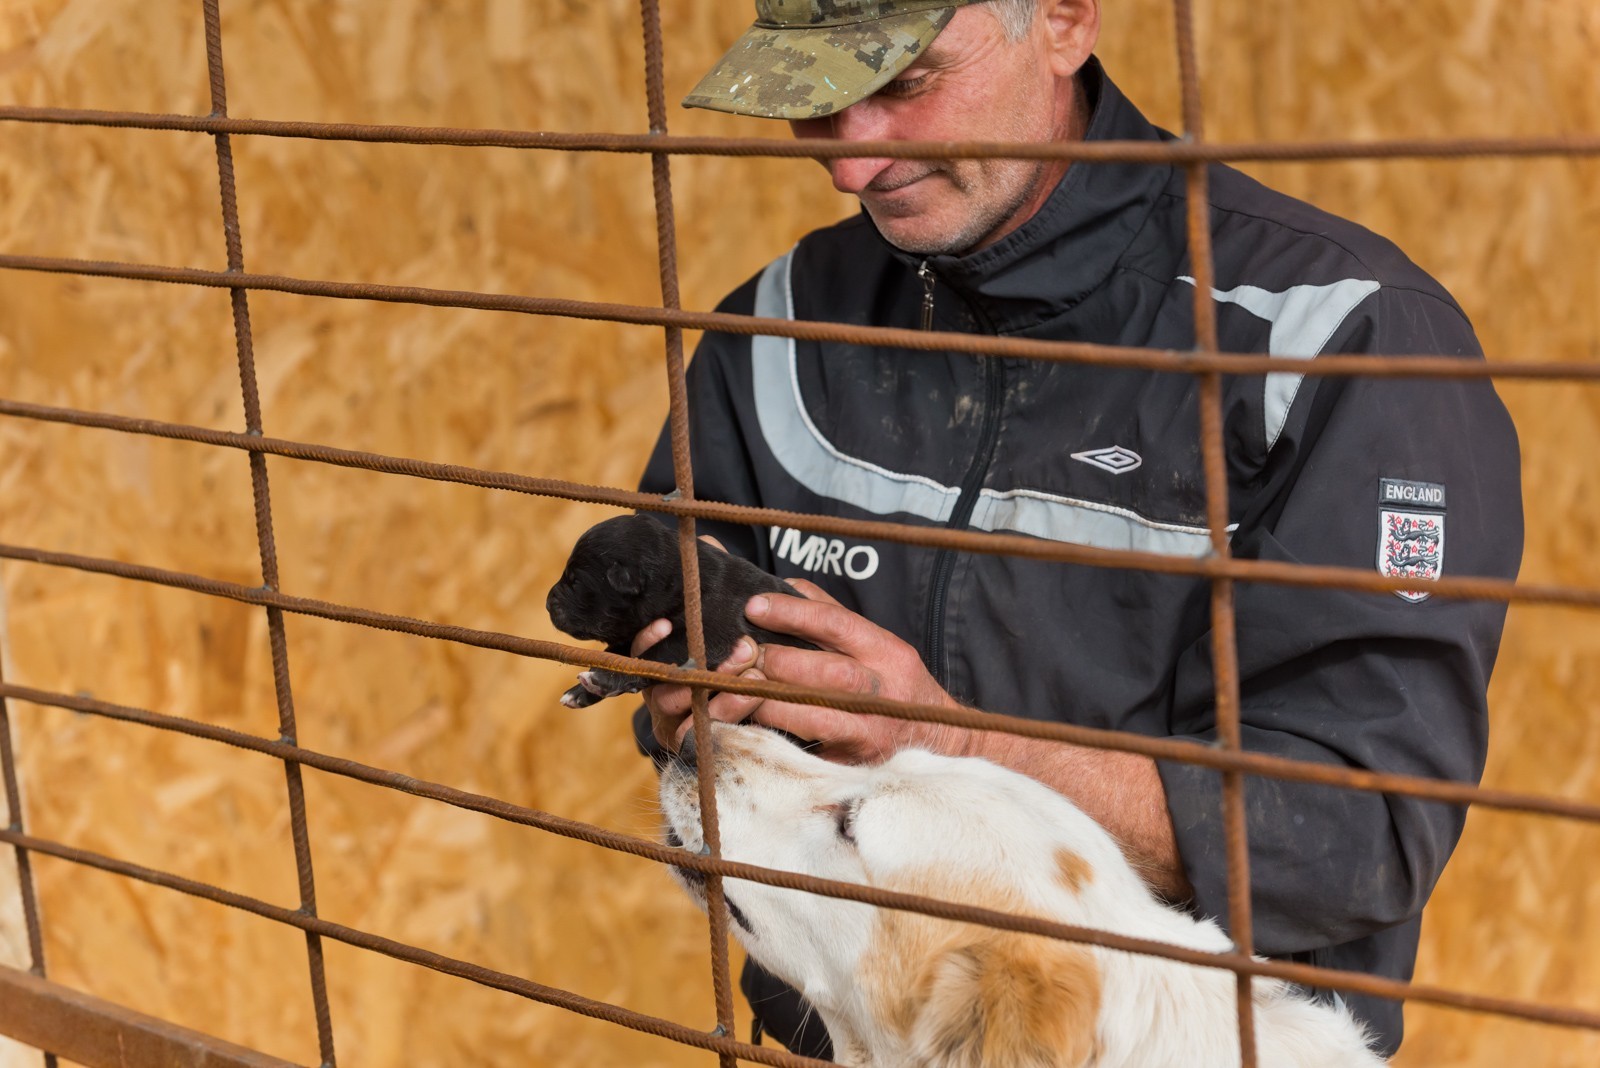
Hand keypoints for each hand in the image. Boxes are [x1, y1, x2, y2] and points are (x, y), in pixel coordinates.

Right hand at [635, 535, 761, 750]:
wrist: (771, 708)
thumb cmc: (733, 650)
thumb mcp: (722, 617)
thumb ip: (710, 585)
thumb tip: (707, 540)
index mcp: (657, 667)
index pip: (637, 656)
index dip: (646, 642)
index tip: (665, 624)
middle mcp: (661, 701)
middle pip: (665, 689)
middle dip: (703, 666)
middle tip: (743, 648)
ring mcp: (682, 730)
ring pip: (691, 716)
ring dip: (725, 693)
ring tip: (755, 672)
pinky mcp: (707, 752)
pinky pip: (714, 740)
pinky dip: (735, 717)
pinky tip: (758, 698)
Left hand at [725, 580, 969, 763]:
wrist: (938, 742)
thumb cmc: (896, 686)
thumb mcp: (878, 645)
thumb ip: (835, 616)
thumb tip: (790, 585)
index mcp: (889, 654)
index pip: (838, 625)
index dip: (793, 613)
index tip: (755, 606)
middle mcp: (885, 693)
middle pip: (828, 673)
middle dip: (777, 661)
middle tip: (743, 653)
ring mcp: (870, 733)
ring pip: (815, 715)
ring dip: (770, 700)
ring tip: (741, 686)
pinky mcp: (853, 764)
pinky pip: (809, 749)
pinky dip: (777, 733)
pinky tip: (752, 720)